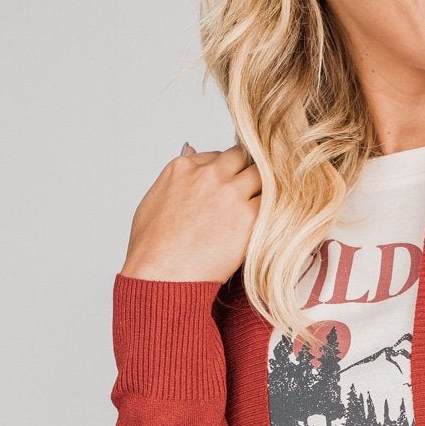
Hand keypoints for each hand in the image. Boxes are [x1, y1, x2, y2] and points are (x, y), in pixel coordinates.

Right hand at [120, 142, 261, 283]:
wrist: (161, 275)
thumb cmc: (151, 248)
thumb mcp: (153, 201)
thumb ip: (177, 176)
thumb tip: (189, 150)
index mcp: (183, 168)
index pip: (216, 156)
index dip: (224, 173)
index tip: (226, 187)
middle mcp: (208, 175)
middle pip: (241, 157)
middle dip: (246, 171)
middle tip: (248, 192)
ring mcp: (230, 192)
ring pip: (261, 174)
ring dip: (262, 188)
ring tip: (261, 206)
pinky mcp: (248, 215)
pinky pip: (272, 200)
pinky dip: (273, 208)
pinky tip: (270, 220)